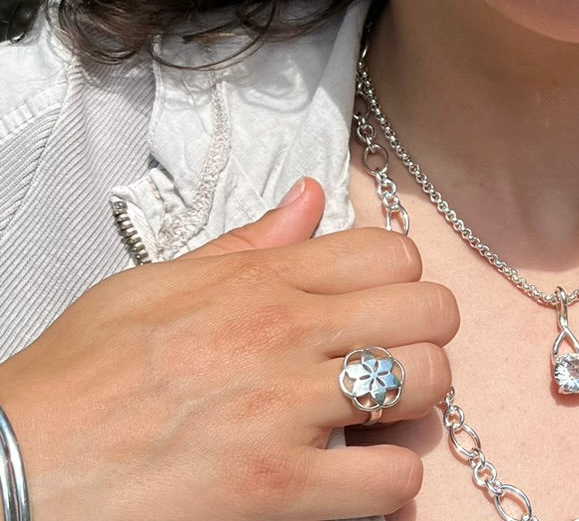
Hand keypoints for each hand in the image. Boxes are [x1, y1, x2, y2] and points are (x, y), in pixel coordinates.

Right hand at [0, 178, 458, 520]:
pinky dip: (388, 484)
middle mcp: (285, 336)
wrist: (18, 461)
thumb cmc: (81, 376)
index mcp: (261, 284)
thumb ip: (247, 243)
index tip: (380, 305)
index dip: (401, 278)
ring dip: (416, 404)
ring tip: (382, 417)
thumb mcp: (155, 284)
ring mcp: (286, 412)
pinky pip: (393, 479)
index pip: (390, 251)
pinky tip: (356, 477)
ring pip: (428, 382)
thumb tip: (310, 196)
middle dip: (426, 334)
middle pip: (430, 309)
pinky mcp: (279, 490)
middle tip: (395, 357)